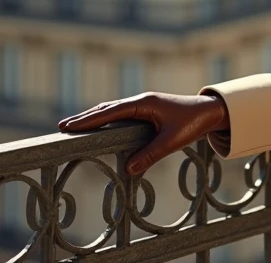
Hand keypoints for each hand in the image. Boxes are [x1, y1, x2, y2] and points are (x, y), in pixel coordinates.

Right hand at [57, 92, 228, 176]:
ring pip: (112, 110)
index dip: (88, 120)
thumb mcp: (172, 140)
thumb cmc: (192, 123)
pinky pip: (120, 114)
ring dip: (93, 117)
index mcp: (144, 104)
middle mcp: (141, 101)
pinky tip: (98, 125)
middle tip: (61, 126)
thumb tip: (129, 169)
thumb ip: (151, 154)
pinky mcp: (147, 110)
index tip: (68, 126)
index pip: (110, 112)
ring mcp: (143, 105)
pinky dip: (105, 118)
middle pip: (106, 108)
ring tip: (73, 126)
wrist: (209, 110)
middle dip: (84, 118)